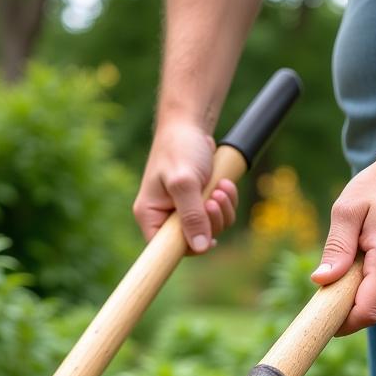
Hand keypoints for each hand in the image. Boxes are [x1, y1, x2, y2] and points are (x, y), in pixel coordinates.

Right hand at [133, 118, 238, 252]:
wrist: (189, 126)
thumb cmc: (179, 149)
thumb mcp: (185, 182)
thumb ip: (192, 215)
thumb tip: (200, 247)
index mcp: (149, 215)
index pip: (164, 249)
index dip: (187, 248)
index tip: (206, 238)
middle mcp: (164, 217)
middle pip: (193, 242)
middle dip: (211, 221)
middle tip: (213, 199)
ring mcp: (182, 212)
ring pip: (210, 229)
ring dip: (222, 210)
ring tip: (220, 187)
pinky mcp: (199, 204)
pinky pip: (218, 217)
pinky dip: (226, 203)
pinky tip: (224, 184)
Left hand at [312, 147, 375, 334]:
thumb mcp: (347, 209)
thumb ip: (336, 248)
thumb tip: (321, 281)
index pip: (367, 311)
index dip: (342, 323)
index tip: (321, 318)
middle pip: (373, 312)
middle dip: (348, 307)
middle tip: (331, 282)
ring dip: (361, 296)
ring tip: (354, 261)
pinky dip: (374, 287)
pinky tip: (368, 261)